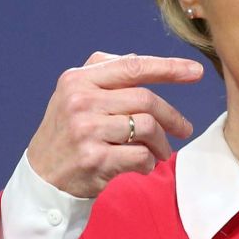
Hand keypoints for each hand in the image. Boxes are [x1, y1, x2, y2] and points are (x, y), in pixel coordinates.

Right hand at [27, 52, 202, 197]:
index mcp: (77, 80)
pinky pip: (141, 155)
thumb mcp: (73, 95)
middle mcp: (80, 101)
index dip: (168, 68)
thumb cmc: (67, 134)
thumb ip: (104, 73)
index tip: (196, 72)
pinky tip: (142, 166)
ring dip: (162, 144)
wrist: (42, 179)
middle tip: (184, 129)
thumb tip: (139, 59)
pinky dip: (148, 162)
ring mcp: (86, 130)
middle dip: (172, 116)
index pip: (132, 67)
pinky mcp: (94, 159)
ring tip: (160, 152)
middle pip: (146, 99)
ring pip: (148, 127)